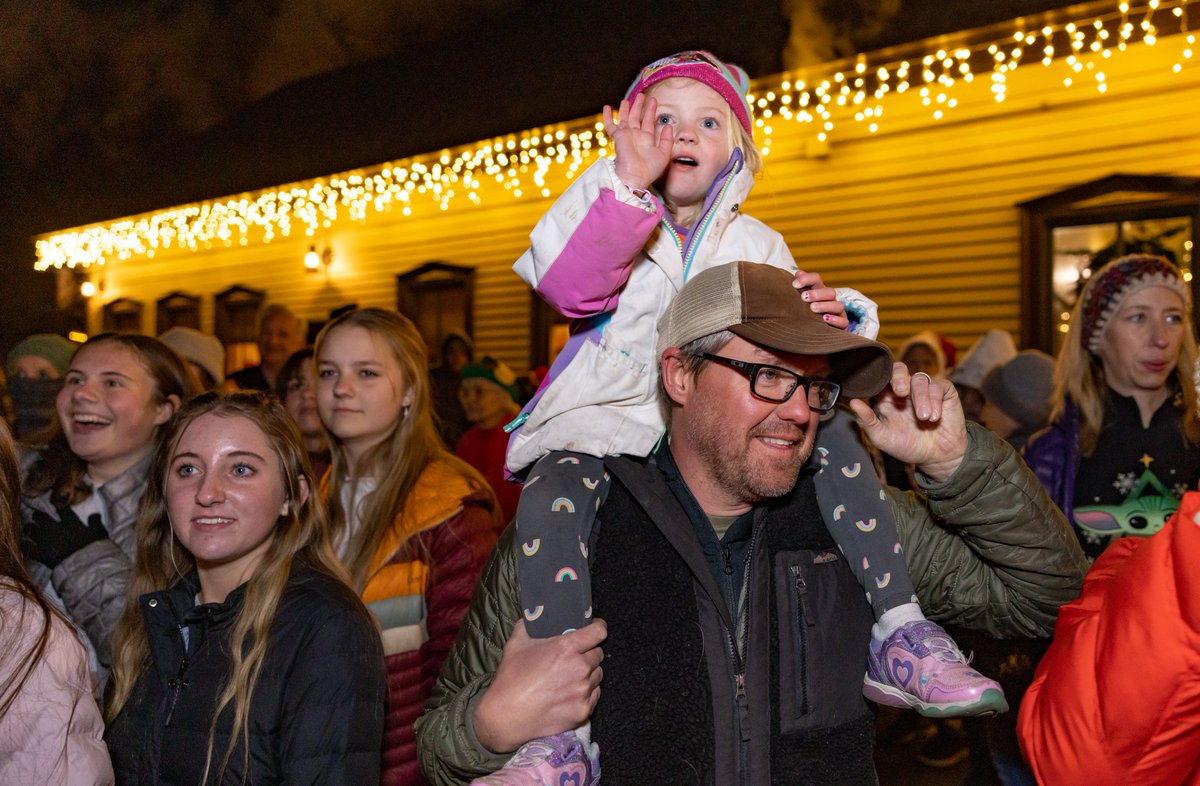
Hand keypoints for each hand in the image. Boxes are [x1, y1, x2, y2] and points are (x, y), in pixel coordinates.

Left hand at [25, 507, 108, 567]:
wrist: (86, 564)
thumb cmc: (95, 548)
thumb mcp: (100, 533)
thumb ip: (95, 522)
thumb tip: (95, 514)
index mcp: (71, 523)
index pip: (62, 510)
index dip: (59, 506)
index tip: (57, 505)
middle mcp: (55, 529)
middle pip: (41, 517)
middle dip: (38, 515)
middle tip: (37, 515)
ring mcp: (46, 541)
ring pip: (31, 530)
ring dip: (30, 528)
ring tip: (29, 528)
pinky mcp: (41, 554)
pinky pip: (27, 547)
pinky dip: (24, 545)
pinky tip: (24, 544)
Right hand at [473, 618, 606, 752]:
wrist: (506, 717)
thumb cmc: (511, 679)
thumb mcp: (516, 644)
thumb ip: (528, 625)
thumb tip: (532, 616)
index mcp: (566, 648)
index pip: (598, 632)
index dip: (597, 627)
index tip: (595, 628)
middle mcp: (579, 668)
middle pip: (598, 654)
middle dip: (589, 653)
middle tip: (574, 657)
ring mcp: (583, 691)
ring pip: (597, 675)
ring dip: (588, 673)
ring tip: (570, 677)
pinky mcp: (583, 710)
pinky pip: (594, 695)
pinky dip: (586, 692)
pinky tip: (570, 693)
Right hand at [603, 94, 671, 190]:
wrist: (635, 176)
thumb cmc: (650, 169)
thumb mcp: (664, 154)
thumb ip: (667, 139)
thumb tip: (667, 125)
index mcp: (647, 140)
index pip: (649, 122)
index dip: (651, 111)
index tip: (653, 101)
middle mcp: (636, 136)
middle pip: (637, 118)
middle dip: (639, 106)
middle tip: (641, 95)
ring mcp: (626, 136)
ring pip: (625, 118)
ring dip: (626, 108)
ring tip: (627, 99)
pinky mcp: (618, 136)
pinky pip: (611, 125)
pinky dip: (608, 116)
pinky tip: (606, 107)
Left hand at [792, 269, 848, 329]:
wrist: (820, 333)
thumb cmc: (807, 313)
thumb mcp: (802, 300)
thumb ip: (800, 287)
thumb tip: (798, 273)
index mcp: (820, 291)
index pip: (816, 279)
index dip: (807, 279)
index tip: (794, 285)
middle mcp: (831, 300)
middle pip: (830, 292)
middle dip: (817, 294)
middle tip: (804, 297)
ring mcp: (838, 313)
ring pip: (838, 306)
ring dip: (825, 306)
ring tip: (812, 308)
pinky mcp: (842, 325)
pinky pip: (843, 322)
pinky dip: (835, 320)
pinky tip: (825, 319)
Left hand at [847, 363, 967, 481]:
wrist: (936, 457)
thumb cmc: (907, 446)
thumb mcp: (882, 437)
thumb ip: (867, 421)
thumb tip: (852, 402)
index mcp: (887, 398)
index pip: (880, 379)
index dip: (879, 379)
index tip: (880, 389)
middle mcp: (905, 391)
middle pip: (899, 369)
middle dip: (899, 377)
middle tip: (901, 392)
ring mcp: (924, 390)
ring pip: (919, 379)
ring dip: (920, 398)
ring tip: (923, 418)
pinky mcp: (943, 392)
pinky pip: (938, 386)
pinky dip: (935, 401)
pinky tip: (934, 417)